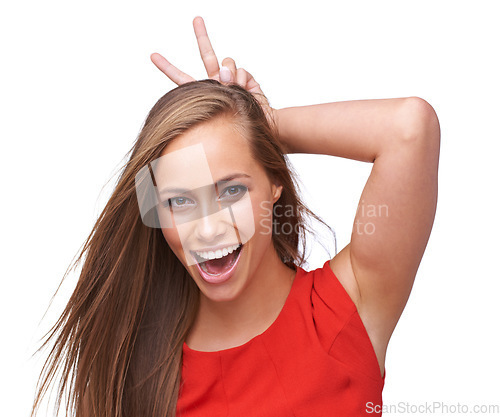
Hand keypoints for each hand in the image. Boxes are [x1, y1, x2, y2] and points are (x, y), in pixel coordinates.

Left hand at [150, 16, 275, 126]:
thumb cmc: (234, 125)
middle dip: (202, 35)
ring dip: (230, 75)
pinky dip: (243, 81)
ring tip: (234, 90)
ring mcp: (232, 78)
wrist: (258, 126)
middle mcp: (216, 81)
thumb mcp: (217, 111)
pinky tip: (245, 91)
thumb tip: (225, 69)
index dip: (168, 67)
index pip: (182, 78)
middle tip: (196, 19)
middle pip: (208, 54)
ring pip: (227, 61)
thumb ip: (216, 88)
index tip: (153, 55)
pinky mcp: (246, 77)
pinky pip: (242, 71)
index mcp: (203, 91)